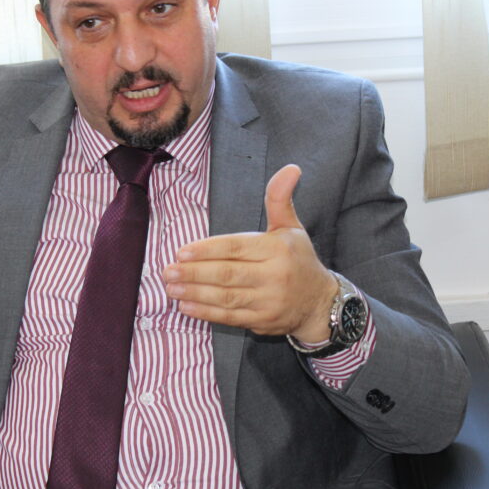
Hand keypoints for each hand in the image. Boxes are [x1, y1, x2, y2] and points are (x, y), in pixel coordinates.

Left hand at [163, 164, 337, 342]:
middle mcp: (274, 276)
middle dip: (194, 273)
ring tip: (171, 288)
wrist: (319, 302)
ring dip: (195, 293)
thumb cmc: (298, 259)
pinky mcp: (262, 321)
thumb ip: (280, 198)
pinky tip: (186, 307)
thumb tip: (290, 168)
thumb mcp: (291, 227)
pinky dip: (206, 313)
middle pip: (227, 274)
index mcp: (278, 250)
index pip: (236, 248)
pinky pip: (230, 317)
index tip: (182, 251)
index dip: (208, 250)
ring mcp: (268, 301)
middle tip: (168, 270)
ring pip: (226, 297)